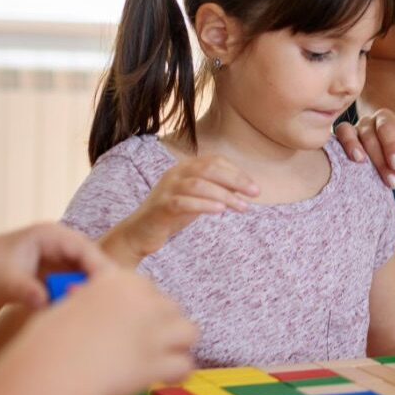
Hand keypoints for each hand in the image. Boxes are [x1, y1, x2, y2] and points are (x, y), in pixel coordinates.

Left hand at [0, 223, 114, 307]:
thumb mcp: (4, 282)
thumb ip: (26, 290)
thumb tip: (44, 302)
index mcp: (50, 235)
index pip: (85, 249)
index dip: (100, 268)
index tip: (110, 290)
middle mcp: (60, 244)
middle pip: (92, 261)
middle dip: (102, 282)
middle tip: (114, 307)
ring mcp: (59, 258)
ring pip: (86, 274)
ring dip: (91, 291)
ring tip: (101, 314)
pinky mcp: (56, 273)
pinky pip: (75, 284)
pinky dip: (79, 297)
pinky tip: (83, 315)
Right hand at [6, 267, 196, 394]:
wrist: (51, 367)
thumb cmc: (49, 341)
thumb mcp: (69, 307)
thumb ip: (91, 303)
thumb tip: (90, 307)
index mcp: (120, 281)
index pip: (148, 289)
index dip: (143, 308)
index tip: (135, 323)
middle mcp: (143, 301)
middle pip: (172, 307)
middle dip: (163, 324)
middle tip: (149, 343)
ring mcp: (154, 331)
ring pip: (190, 331)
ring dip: (179, 344)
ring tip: (165, 357)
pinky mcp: (157, 361)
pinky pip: (185, 365)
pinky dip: (177, 373)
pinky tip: (167, 379)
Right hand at [101, 155, 259, 264]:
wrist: (139, 233)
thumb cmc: (171, 214)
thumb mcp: (197, 198)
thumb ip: (216, 190)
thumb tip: (244, 187)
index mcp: (184, 168)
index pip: (215, 161)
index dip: (237, 172)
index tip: (254, 188)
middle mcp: (175, 174)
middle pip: (209, 169)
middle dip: (235, 180)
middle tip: (255, 194)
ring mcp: (166, 189)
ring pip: (198, 185)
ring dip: (225, 195)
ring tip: (243, 207)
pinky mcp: (161, 207)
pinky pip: (184, 202)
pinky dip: (204, 205)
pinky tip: (220, 211)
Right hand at [335, 109, 394, 189]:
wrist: (385, 162)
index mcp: (387, 120)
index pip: (388, 127)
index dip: (392, 146)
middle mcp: (367, 122)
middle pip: (369, 134)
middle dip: (379, 159)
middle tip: (391, 181)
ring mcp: (351, 131)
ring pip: (348, 132)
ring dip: (354, 147)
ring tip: (360, 161)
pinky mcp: (337, 142)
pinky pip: (334, 138)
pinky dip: (339, 146)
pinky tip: (342, 161)